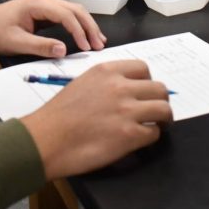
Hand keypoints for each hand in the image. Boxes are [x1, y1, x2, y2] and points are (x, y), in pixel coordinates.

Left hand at [0, 0, 105, 57]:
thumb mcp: (16, 42)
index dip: (79, 31)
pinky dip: (78, 25)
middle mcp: (44, 0)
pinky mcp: (45, 11)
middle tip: (99, 45)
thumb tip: (63, 50)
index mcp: (37, 4)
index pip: (66, 15)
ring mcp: (45, 4)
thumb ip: (40, 46)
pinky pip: (67, 15)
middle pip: (75, 10)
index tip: (86, 47)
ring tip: (97, 41)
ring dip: (86, 25)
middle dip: (89, 27)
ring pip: (73, 11)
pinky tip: (85, 36)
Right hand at [21, 60, 172, 179]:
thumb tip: (125, 90)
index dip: (146, 82)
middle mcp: (120, 86)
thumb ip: (105, 83)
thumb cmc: (57, 116)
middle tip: (155, 111)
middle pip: (159, 88)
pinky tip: (139, 140)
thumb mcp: (82, 84)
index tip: (144, 92)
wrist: (45, 140)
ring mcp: (127, 110)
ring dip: (162, 119)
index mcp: (107, 71)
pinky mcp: (129, 135)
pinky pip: (154, 133)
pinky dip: (150, 137)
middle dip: (159, 100)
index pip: (143, 68)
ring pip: (164, 109)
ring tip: (156, 125)